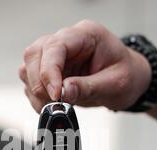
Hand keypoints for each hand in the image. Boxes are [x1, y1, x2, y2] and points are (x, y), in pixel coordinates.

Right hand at [19, 20, 150, 111]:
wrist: (128, 81)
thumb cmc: (126, 76)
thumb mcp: (115, 84)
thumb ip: (89, 87)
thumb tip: (64, 93)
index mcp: (85, 35)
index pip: (55, 46)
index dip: (50, 71)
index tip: (56, 95)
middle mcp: (66, 41)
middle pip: (34, 54)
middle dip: (40, 82)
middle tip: (55, 103)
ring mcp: (55, 55)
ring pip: (28, 67)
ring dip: (36, 91)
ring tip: (54, 107)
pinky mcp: (50, 71)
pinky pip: (31, 82)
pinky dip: (37, 98)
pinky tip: (52, 106)